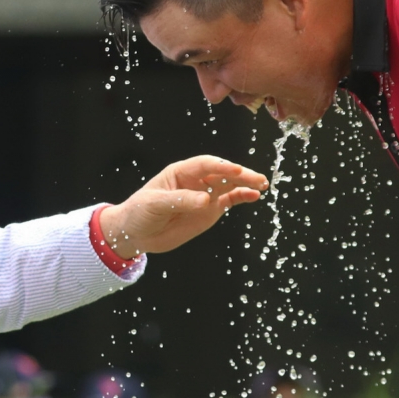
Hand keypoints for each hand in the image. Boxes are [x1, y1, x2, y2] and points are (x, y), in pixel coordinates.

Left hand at [98, 156, 267, 258]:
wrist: (136, 233)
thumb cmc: (140, 212)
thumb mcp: (156, 204)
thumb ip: (181, 201)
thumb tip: (206, 200)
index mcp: (181, 172)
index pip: (205, 164)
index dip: (221, 166)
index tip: (236, 170)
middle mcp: (196, 180)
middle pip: (222, 173)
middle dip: (240, 174)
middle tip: (257, 178)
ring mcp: (205, 195)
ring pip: (230, 185)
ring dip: (246, 184)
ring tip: (262, 185)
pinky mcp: (210, 210)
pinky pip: (230, 201)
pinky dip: (242, 197)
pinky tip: (254, 196)